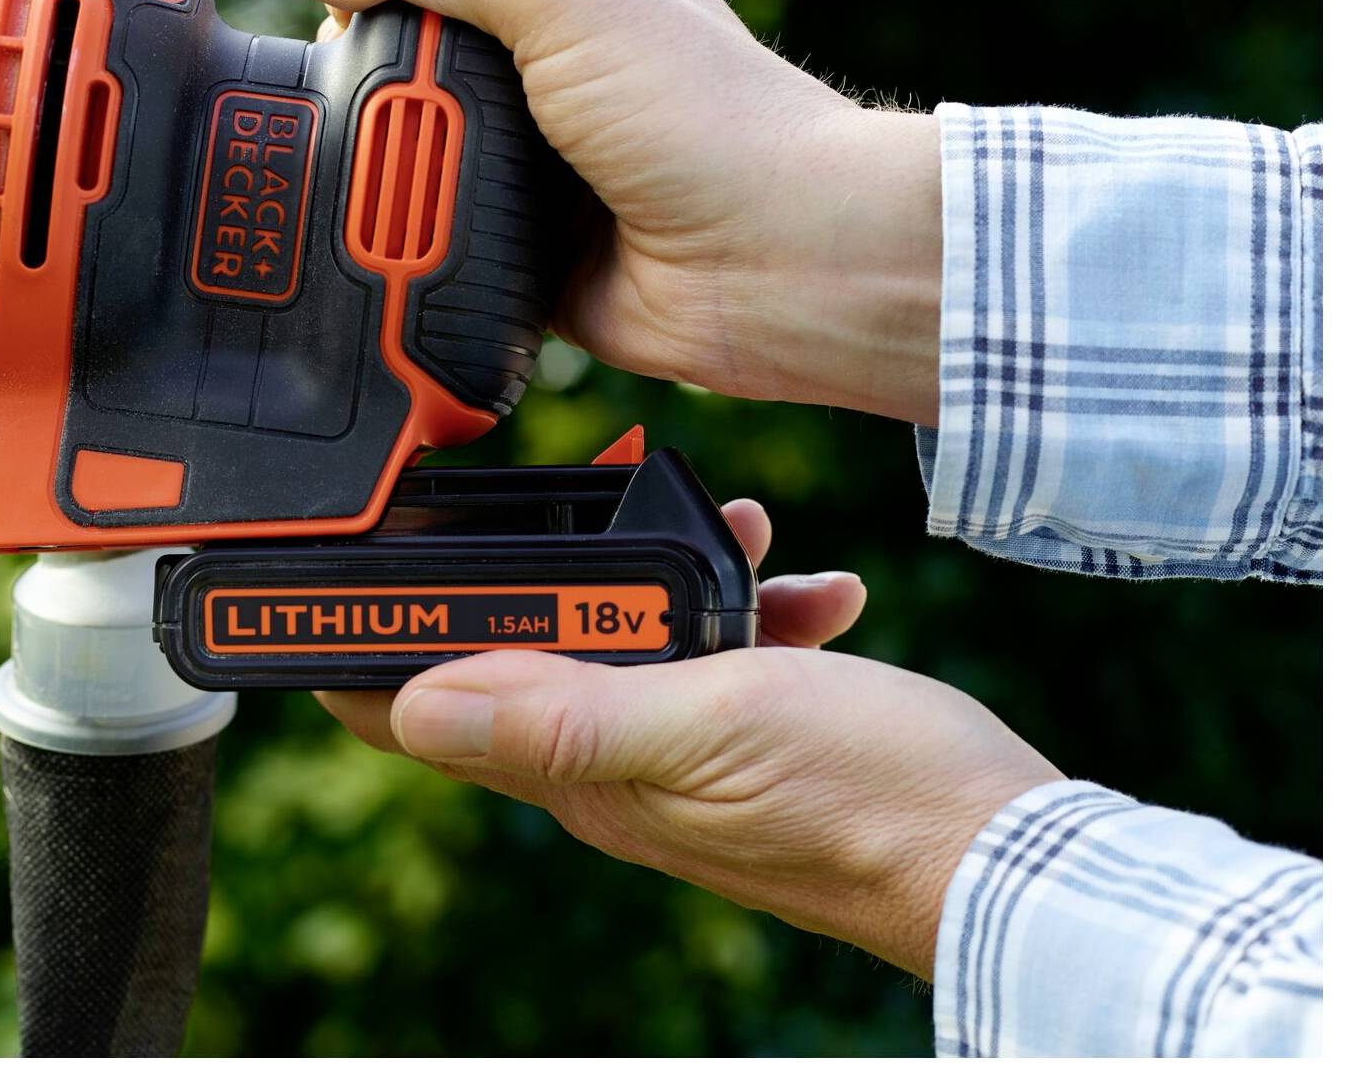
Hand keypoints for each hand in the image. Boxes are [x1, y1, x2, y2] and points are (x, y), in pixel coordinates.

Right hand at [262, 0, 942, 424]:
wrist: (780, 268)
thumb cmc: (703, 114)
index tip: (331, 28)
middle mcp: (553, 40)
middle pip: (402, 48)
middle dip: (371, 90)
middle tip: (380, 123)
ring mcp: (542, 142)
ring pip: (411, 144)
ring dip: (387, 174)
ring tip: (396, 195)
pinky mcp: (530, 232)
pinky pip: (438, 230)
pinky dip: (413, 243)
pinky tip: (403, 251)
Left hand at [316, 500, 1060, 978]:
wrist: (1002, 854)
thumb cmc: (863, 799)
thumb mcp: (704, 725)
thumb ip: (560, 711)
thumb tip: (414, 701)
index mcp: (576, 771)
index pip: (422, 713)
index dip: (369, 644)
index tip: (355, 564)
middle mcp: (609, 768)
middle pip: (521, 650)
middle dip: (547, 570)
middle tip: (596, 504)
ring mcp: (674, 753)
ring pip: (624, 636)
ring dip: (663, 574)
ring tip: (738, 532)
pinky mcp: (740, 737)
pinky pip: (712, 653)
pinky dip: (746, 606)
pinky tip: (804, 585)